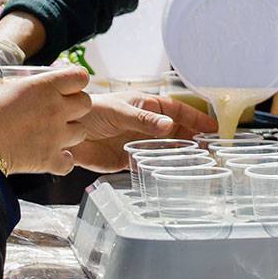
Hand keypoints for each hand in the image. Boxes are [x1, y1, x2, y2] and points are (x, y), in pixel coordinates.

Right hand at [0, 68, 91, 175]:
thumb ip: (10, 84)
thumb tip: (11, 86)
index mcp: (45, 87)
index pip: (80, 77)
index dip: (74, 80)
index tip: (66, 84)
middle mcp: (57, 109)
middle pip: (86, 103)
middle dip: (75, 106)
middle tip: (60, 110)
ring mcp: (57, 136)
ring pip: (81, 132)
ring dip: (70, 132)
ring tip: (53, 134)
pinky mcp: (51, 159)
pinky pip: (70, 161)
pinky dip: (63, 160)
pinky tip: (51, 156)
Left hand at [70, 93, 218, 172]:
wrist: (65, 133)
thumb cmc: (91, 112)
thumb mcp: (118, 111)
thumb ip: (143, 120)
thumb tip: (169, 126)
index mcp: (144, 105)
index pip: (176, 110)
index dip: (194, 118)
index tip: (212, 127)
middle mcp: (144, 124)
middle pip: (175, 131)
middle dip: (193, 138)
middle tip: (211, 150)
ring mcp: (137, 142)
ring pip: (165, 148)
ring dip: (180, 154)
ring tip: (199, 163)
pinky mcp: (127, 159)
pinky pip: (149, 163)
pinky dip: (161, 167)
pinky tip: (173, 173)